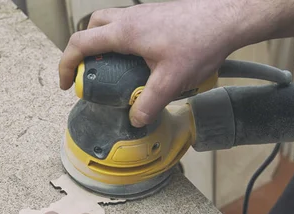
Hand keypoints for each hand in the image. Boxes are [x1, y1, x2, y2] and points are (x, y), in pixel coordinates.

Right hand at [59, 0, 252, 126]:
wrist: (227, 17)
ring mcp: (144, 15)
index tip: (65, 83)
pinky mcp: (157, 16)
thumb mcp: (172, 80)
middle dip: (83, 51)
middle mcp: (130, 19)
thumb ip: (150, 102)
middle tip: (89, 74)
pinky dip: (123, 42)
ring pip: (110, 24)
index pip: (81, 44)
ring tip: (115, 71)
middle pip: (92, 28)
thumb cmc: (201, 40)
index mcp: (125, 32)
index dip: (66, 64)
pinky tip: (141, 62)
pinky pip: (129, 26)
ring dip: (104, 45)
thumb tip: (135, 119)